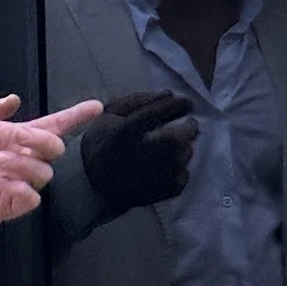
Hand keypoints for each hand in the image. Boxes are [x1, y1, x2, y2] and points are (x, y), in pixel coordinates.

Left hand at [0, 93, 101, 227]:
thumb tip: (13, 100)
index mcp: (18, 136)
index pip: (55, 125)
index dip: (76, 116)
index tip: (96, 106)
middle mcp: (25, 158)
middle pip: (55, 147)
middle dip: (39, 139)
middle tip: (14, 136)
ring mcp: (21, 181)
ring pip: (45, 172)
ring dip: (24, 163)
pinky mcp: (13, 203)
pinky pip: (32, 198)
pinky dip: (21, 187)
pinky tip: (3, 181)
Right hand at [80, 89, 198, 213]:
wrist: (97, 191)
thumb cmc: (102, 148)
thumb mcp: (108, 116)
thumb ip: (136, 100)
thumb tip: (168, 94)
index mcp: (134, 129)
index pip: (169, 106)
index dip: (180, 103)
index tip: (183, 103)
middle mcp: (156, 148)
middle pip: (189, 129)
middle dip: (184, 126)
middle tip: (170, 131)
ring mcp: (167, 171)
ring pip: (189, 149)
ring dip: (180, 147)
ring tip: (163, 152)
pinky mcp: (174, 187)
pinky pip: (186, 171)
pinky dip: (177, 168)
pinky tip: (161, 170)